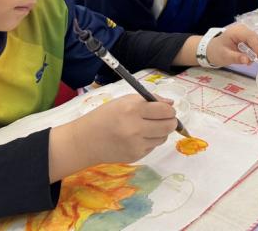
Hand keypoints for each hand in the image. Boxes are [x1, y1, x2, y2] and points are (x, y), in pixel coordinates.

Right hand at [50, 94, 176, 179]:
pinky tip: (138, 137)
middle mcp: (136, 128)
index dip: (170, 109)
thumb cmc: (106, 115)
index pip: (165, 110)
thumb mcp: (125, 101)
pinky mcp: (135, 156)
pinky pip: (152, 147)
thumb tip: (171, 103)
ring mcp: (136, 144)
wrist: (86, 140)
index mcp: (133, 109)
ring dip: (161, 132)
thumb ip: (149, 100)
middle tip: (166, 119)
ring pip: (163, 138)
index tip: (168, 109)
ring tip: (148, 127)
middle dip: (171, 121)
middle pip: (169, 126)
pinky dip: (150, 141)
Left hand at [206, 22, 257, 66]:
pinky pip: (256, 44)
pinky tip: (247, 57)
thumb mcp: (225, 56)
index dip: (256, 46)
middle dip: (257, 51)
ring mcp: (246, 33)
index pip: (251, 36)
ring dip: (256, 52)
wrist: (213, 50)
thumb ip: (236, 58)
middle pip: (257, 38)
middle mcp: (243, 30)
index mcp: (236, 31)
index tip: (257, 57)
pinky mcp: (248, 38)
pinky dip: (254, 52)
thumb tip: (247, 60)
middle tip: (250, 62)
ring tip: (247, 61)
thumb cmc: (217, 51)